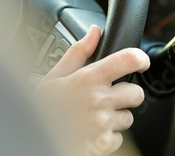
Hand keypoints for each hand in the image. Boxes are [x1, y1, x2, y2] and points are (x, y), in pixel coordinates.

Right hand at [34, 25, 149, 155]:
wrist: (33, 135)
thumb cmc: (44, 106)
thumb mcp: (57, 74)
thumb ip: (79, 51)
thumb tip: (94, 31)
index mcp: (88, 78)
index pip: (128, 60)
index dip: (140, 59)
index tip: (141, 62)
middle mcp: (98, 100)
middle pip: (136, 93)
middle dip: (126, 94)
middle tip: (108, 95)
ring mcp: (102, 123)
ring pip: (128, 117)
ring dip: (116, 116)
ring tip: (94, 114)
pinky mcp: (103, 143)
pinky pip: (119, 137)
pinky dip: (108, 135)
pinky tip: (92, 130)